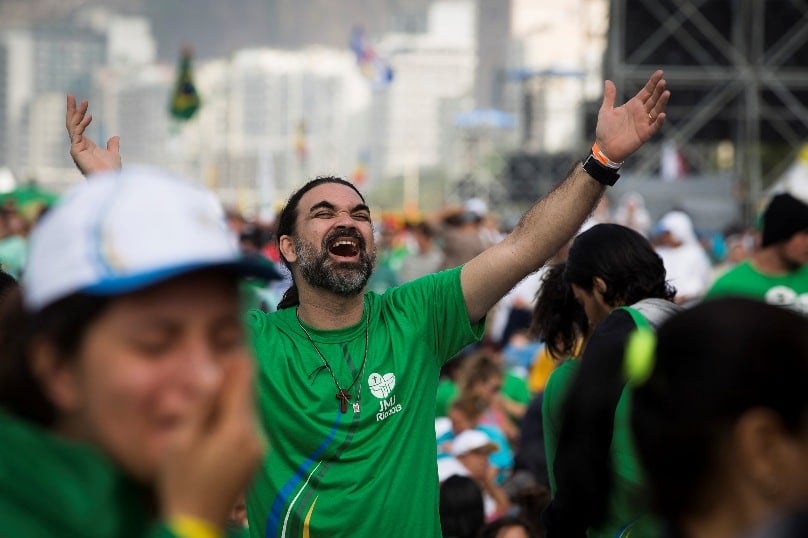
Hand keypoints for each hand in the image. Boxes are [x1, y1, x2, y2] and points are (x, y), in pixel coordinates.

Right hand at [66, 94, 121, 174]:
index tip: (83, 102)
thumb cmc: (111, 171)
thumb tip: (115, 137)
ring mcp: (76, 148)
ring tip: (83, 101)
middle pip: (72, 123)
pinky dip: (82, 124)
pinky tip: (89, 116)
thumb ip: (112, 145)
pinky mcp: (76, 151)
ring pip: (73, 126)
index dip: (79, 114)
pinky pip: (77, 134)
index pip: (78, 125)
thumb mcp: (114, 154)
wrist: (110, 180)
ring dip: (77, 113)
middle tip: (70, 95)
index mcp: (85, 145)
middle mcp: (78, 145)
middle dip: (72, 109)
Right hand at [159, 356, 265, 527]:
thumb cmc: (182, 481)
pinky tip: (219, 413)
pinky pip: (247, 423)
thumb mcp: (183, 440)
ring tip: (219, 380)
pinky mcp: (256, 455)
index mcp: (237, 428)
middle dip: (236, 375)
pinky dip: (235, 412)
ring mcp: (259, 446)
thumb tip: (216, 372)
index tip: (236, 336)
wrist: (197, 523)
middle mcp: (255, 434)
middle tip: (226, 351)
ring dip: (235, 394)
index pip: (244, 380)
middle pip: (248, 393)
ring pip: (248, 408)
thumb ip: (203, 405)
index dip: (240, 357)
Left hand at [594, 70, 669, 162]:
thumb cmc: (605, 130)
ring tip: (666, 93)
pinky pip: (654, 127)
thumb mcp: (606, 111)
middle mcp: (641, 113)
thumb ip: (610, 97)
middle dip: (658, 90)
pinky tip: (662, 114)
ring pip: (656, 110)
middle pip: (653, 99)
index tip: (660, 72)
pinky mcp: (644, 134)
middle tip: (663, 81)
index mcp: (633, 105)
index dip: (653, 82)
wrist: (604, 148)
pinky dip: (658, 121)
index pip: (646, 91)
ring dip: (662, 103)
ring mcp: (644, 123)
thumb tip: (608, 81)